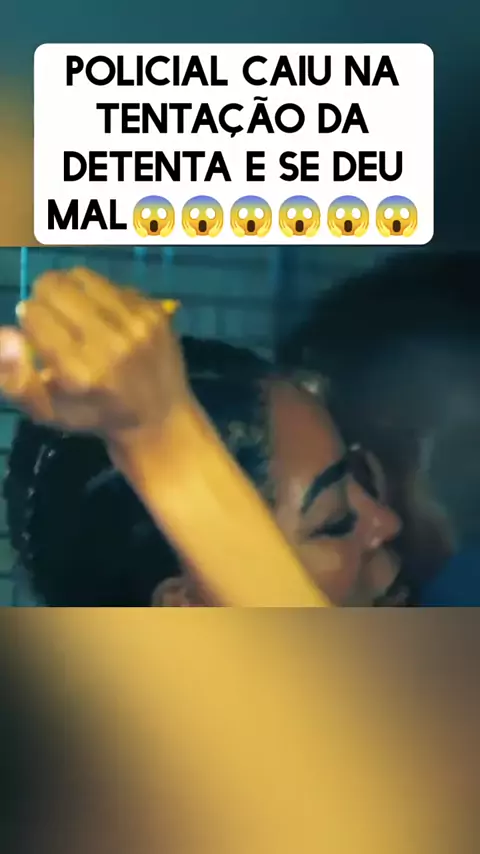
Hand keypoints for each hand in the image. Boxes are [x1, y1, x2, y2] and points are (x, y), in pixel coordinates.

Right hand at [0, 267, 190, 442]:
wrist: (160, 419)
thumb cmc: (96, 415)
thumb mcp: (48, 412)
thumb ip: (16, 379)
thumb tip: (6, 334)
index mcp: (81, 372)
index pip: (34, 315)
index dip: (28, 318)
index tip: (36, 331)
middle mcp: (111, 344)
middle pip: (55, 287)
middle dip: (43, 297)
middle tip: (53, 317)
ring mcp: (138, 323)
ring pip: (81, 276)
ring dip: (70, 290)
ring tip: (76, 312)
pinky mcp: (155, 310)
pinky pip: (111, 283)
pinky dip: (100, 295)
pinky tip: (106, 318)